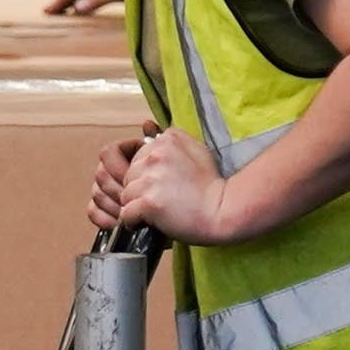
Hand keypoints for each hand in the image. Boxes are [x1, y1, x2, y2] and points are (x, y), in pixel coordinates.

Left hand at [92, 127, 228, 244]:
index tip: (164, 183)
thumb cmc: (211, 186)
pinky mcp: (148, 202)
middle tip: (163, 199)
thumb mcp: (198, 150)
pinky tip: (151, 222)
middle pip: (129, 175)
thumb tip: (148, 128)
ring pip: (125, 195)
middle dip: (140, 189)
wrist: (223, 211)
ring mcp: (151, 179)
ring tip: (159, 211)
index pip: (138, 156)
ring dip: (137, 205)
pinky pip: (127, 214)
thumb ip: (174, 142)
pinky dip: (135, 221)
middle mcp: (155, 155)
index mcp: (166, 140)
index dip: (148, 173)